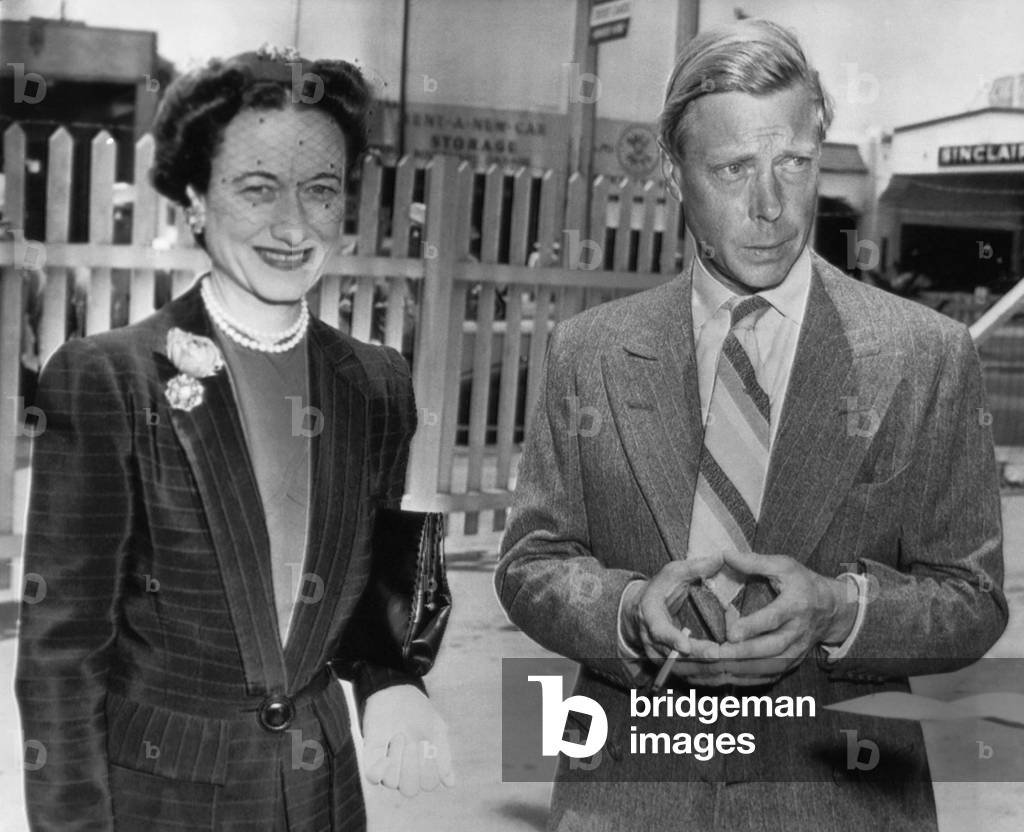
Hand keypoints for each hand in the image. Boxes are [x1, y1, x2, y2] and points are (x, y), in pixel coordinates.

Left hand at [362, 684, 454, 796]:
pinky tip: (386, 748)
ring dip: (398, 757)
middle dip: (413, 766)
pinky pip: (373, 777)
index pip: (428, 784)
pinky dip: (380, 768)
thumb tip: (450, 783)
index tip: (428, 744)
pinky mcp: (370, 756)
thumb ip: (444, 755)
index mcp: (421, 767)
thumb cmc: (419, 711)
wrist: (395, 689)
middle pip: (409, 789)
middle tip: (413, 741)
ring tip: (399, 735)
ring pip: (391, 783)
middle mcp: (403, 770)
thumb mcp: (436, 729)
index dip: (429, 768)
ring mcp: (387, 764)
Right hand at [621, 556, 725, 668]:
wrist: (640, 610)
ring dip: (706, 671)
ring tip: (730, 665)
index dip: (671, 638)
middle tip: (721, 655)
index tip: (685, 645)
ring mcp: (659, 657)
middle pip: (674, 656)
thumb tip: (720, 558)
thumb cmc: (660, 589)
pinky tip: (728, 673)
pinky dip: (708, 677)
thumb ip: (694, 568)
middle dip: (698, 658)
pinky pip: (689, 677)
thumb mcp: (672, 573)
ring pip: (682, 671)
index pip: (659, 630)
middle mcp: (651, 641)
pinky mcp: (670, 667)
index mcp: (649, 615)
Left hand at [712, 551, 857, 680]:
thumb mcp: (784, 565)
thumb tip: (725, 554)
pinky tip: (726, 677)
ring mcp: (795, 651)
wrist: (831, 609)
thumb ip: (754, 562)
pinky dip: (748, 679)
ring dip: (743, 669)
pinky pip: (769, 675)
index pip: (773, 619)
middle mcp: (796, 632)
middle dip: (743, 653)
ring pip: (769, 666)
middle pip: (770, 648)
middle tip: (717, 654)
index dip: (753, 627)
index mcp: (795, 605)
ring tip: (716, 666)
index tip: (732, 633)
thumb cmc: (803, 583)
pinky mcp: (791, 662)